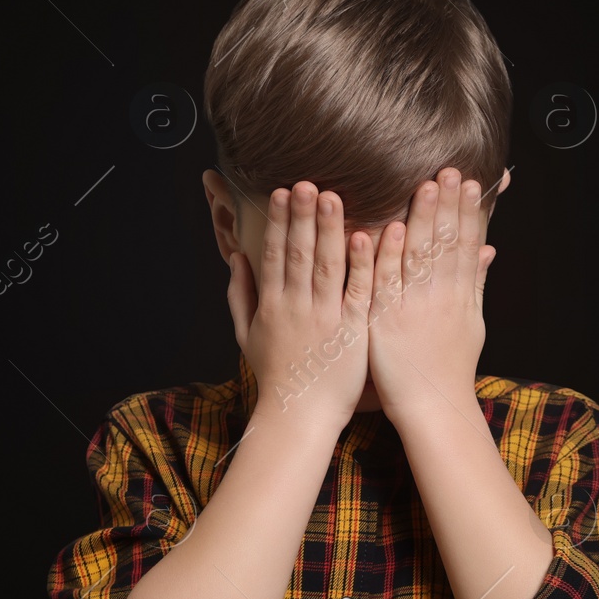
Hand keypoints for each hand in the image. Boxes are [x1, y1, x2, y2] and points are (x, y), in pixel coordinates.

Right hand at [226, 181, 376, 430]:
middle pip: (298, 253)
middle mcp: (296, 306)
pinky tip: (364, 237)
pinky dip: (360, 264)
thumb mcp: (246, 336)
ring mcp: (326, 318)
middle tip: (304, 182)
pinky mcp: (352, 330)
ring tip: (330, 196)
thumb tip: (235, 257)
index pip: (273, 254)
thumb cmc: (276, 377)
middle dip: (301, 215)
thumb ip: (239, 295)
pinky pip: (358, 292)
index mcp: (272, 305)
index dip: (276, 221)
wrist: (299, 416)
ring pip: (327, 265)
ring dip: (329, 229)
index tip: (280, 191)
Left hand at [366, 168, 495, 422]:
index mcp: (460, 295)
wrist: (433, 407)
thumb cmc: (449, 367)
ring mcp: (414, 308)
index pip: (466, 245)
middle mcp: (441, 297)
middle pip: (446, 244)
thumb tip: (490, 249)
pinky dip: (390, 255)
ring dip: (423, 220)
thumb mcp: (472, 322)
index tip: (469, 182)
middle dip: (448, 205)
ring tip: (426, 186)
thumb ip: (476, 282)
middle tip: (450, 170)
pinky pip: (388, 283)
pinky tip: (393, 228)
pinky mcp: (387, 321)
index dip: (468, 212)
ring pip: (419, 256)